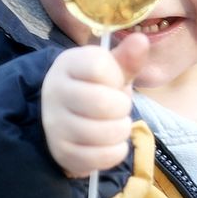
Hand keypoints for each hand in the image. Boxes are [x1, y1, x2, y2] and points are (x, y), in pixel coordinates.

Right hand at [41, 33, 149, 177]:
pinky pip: (100, 157)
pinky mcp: (62, 152)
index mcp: (68, 64)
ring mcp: (55, 125)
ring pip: (103, 132)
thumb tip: (141, 40)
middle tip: (118, 106)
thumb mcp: (111, 70)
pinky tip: (111, 143)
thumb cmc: (95, 88)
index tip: (113, 81)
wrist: (67, 117)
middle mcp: (55, 93)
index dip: (116, 77)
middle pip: (103, 103)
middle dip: (122, 107)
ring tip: (115, 124)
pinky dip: (115, 151)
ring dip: (120, 130)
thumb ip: (127, 58)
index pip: (98, 67)